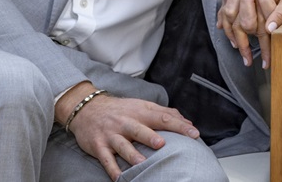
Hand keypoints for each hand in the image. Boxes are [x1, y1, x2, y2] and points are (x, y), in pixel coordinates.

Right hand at [61, 89, 199, 180]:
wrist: (87, 109)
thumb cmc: (121, 110)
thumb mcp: (142, 106)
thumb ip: (164, 113)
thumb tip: (187, 122)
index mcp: (140, 112)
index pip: (162, 117)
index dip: (179, 125)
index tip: (194, 133)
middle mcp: (126, 122)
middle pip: (140, 129)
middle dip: (150, 137)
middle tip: (162, 144)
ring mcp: (112, 134)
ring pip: (122, 145)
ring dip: (132, 154)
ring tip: (142, 163)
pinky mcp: (99, 146)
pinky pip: (106, 159)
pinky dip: (112, 169)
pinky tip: (119, 178)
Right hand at [216, 0, 281, 68]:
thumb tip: (269, 29)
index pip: (256, 24)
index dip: (262, 46)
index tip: (266, 63)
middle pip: (238, 20)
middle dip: (241, 43)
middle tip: (247, 61)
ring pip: (229, 13)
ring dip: (231, 32)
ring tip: (238, 49)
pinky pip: (228, 4)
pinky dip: (224, 16)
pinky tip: (222, 27)